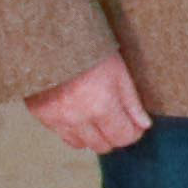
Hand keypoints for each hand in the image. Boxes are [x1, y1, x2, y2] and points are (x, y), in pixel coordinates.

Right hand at [28, 55, 155, 155]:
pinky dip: (76, 133)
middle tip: (118, 121)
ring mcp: (59, 120)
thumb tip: (143, 125)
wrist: (49, 41)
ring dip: (95, 137)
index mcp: (101, 106)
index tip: (135, 126)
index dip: (133, 133)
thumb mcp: (119, 72)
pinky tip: (81, 117)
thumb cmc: (88, 52)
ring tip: (99, 119)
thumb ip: (132, 103)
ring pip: (83, 145)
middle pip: (104, 146)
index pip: (123, 137)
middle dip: (115, 136)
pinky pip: (65, 137)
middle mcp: (79, 118)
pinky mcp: (44, 118)